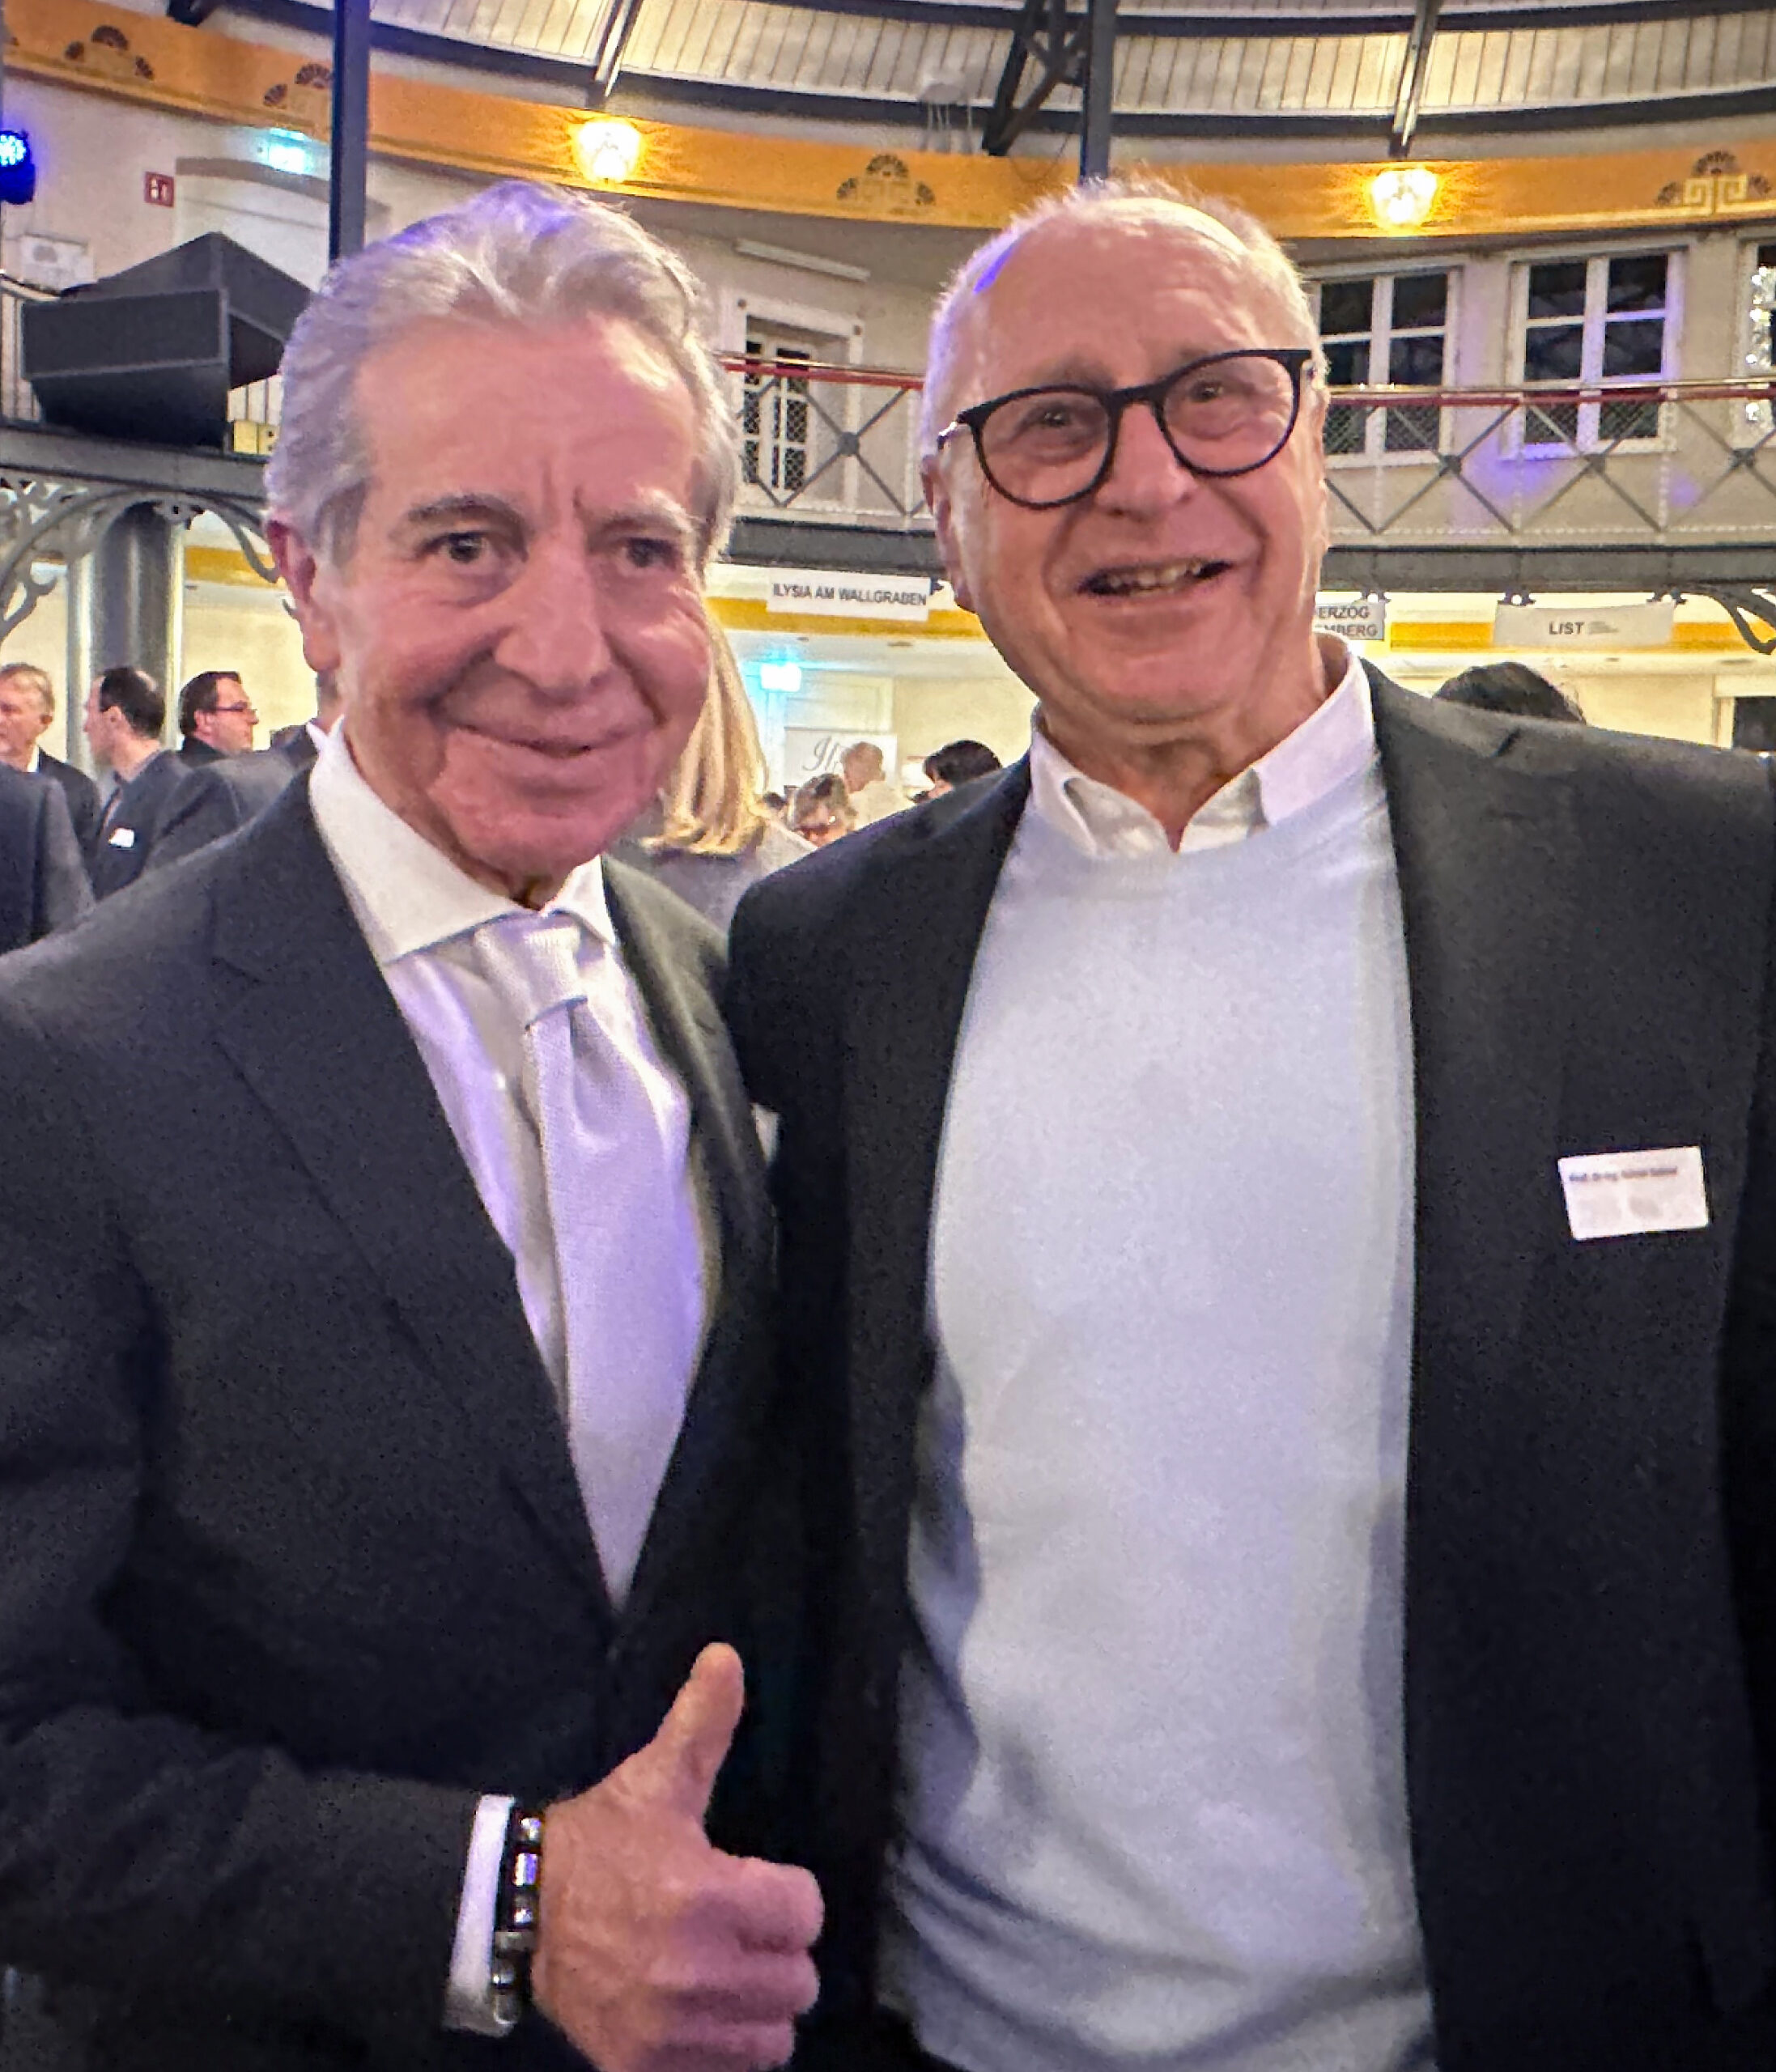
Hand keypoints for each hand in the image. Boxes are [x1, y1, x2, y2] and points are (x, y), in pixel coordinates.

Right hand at [531, 1643, 822, 2071]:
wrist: (520, 1914)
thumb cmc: (600, 1844)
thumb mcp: (654, 1781)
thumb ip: (702, 1724)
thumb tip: (727, 1657)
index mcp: (706, 1894)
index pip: (806, 1912)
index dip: (788, 1895)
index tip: (760, 1887)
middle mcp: (695, 1969)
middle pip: (799, 1980)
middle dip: (779, 1953)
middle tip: (746, 1932)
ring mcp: (672, 2027)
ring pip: (773, 2037)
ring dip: (760, 2007)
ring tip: (731, 1975)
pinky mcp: (646, 2067)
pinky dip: (725, 2049)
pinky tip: (705, 2014)